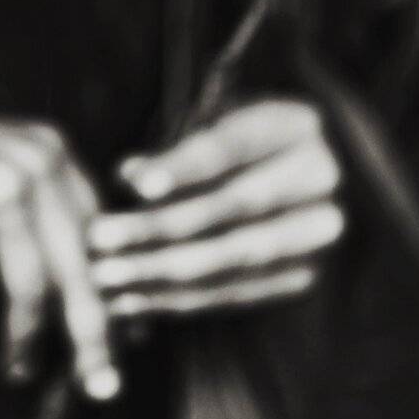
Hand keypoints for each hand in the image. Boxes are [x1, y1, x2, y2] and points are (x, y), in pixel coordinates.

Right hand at [0, 100, 118, 399]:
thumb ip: (37, 192)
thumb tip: (91, 266)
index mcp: (46, 145)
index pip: (99, 229)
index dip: (107, 288)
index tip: (123, 334)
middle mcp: (29, 164)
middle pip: (78, 268)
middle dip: (93, 335)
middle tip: (102, 385)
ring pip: (31, 291)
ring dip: (24, 341)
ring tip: (17, 370)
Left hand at [89, 98, 343, 320]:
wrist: (307, 170)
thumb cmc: (242, 135)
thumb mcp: (216, 118)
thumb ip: (177, 146)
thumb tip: (131, 178)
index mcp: (296, 126)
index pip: (232, 148)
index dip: (183, 168)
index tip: (135, 185)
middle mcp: (319, 182)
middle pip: (230, 209)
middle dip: (158, 228)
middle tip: (99, 239)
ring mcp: (317, 238)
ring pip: (230, 259)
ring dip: (160, 272)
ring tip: (105, 276)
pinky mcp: (302, 278)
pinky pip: (233, 294)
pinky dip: (178, 300)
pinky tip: (131, 299)